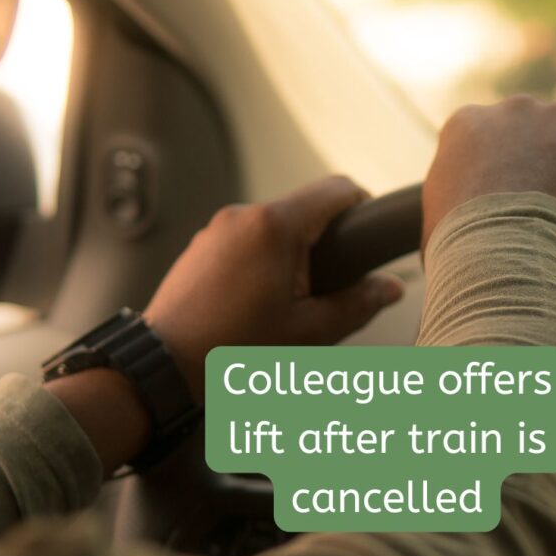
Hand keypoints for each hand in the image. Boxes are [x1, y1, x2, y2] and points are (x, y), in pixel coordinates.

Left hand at [146, 176, 403, 398]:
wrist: (165, 365)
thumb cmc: (233, 350)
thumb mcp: (308, 332)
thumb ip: (357, 304)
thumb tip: (389, 288)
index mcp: (275, 227)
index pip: (337, 189)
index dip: (362, 207)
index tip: (368, 235)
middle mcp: (243, 216)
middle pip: (303, 209)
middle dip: (323, 243)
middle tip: (328, 288)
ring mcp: (216, 229)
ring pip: (272, 227)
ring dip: (290, 255)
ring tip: (287, 304)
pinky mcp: (200, 246)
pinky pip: (244, 241)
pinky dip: (260, 262)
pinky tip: (256, 304)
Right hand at [422, 96, 555, 250]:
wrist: (501, 252)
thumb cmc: (459, 248)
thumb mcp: (433, 220)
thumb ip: (450, 202)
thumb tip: (451, 228)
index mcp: (465, 124)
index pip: (488, 141)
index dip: (499, 173)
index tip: (504, 201)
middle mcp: (511, 108)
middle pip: (533, 133)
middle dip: (538, 164)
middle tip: (539, 209)